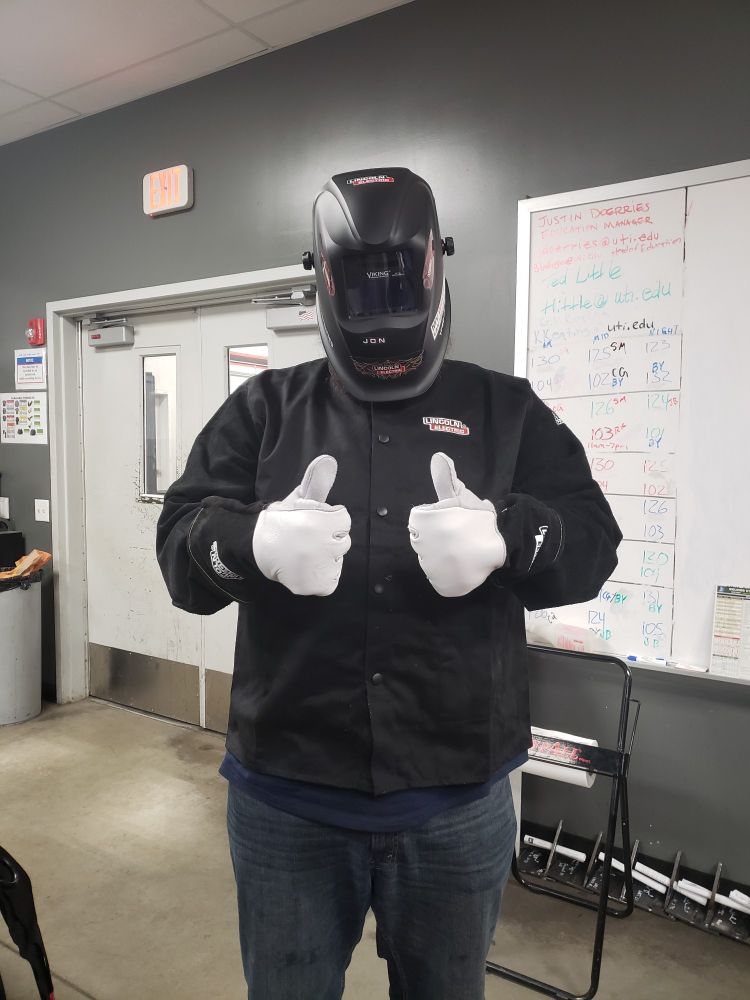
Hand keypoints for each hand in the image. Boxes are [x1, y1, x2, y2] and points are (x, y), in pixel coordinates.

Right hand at [252, 455, 350, 595]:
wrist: (255, 546)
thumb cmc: (281, 522)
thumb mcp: (298, 500)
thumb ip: (316, 482)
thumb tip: (328, 459)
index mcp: (321, 522)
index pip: (344, 519)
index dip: (328, 519)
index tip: (311, 522)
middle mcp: (322, 546)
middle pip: (343, 542)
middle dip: (327, 539)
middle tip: (306, 539)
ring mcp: (318, 569)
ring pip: (337, 562)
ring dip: (326, 558)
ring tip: (304, 554)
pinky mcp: (313, 586)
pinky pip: (330, 582)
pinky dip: (321, 578)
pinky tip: (305, 568)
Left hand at [408, 453, 506, 596]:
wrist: (505, 544)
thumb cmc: (480, 519)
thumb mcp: (462, 497)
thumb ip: (446, 479)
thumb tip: (437, 456)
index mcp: (428, 524)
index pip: (418, 524)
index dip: (436, 522)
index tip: (452, 523)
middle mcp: (428, 548)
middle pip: (422, 543)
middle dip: (438, 539)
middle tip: (459, 537)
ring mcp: (435, 570)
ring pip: (429, 561)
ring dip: (441, 556)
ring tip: (461, 551)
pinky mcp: (445, 585)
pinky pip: (438, 579)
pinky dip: (446, 574)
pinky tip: (459, 565)